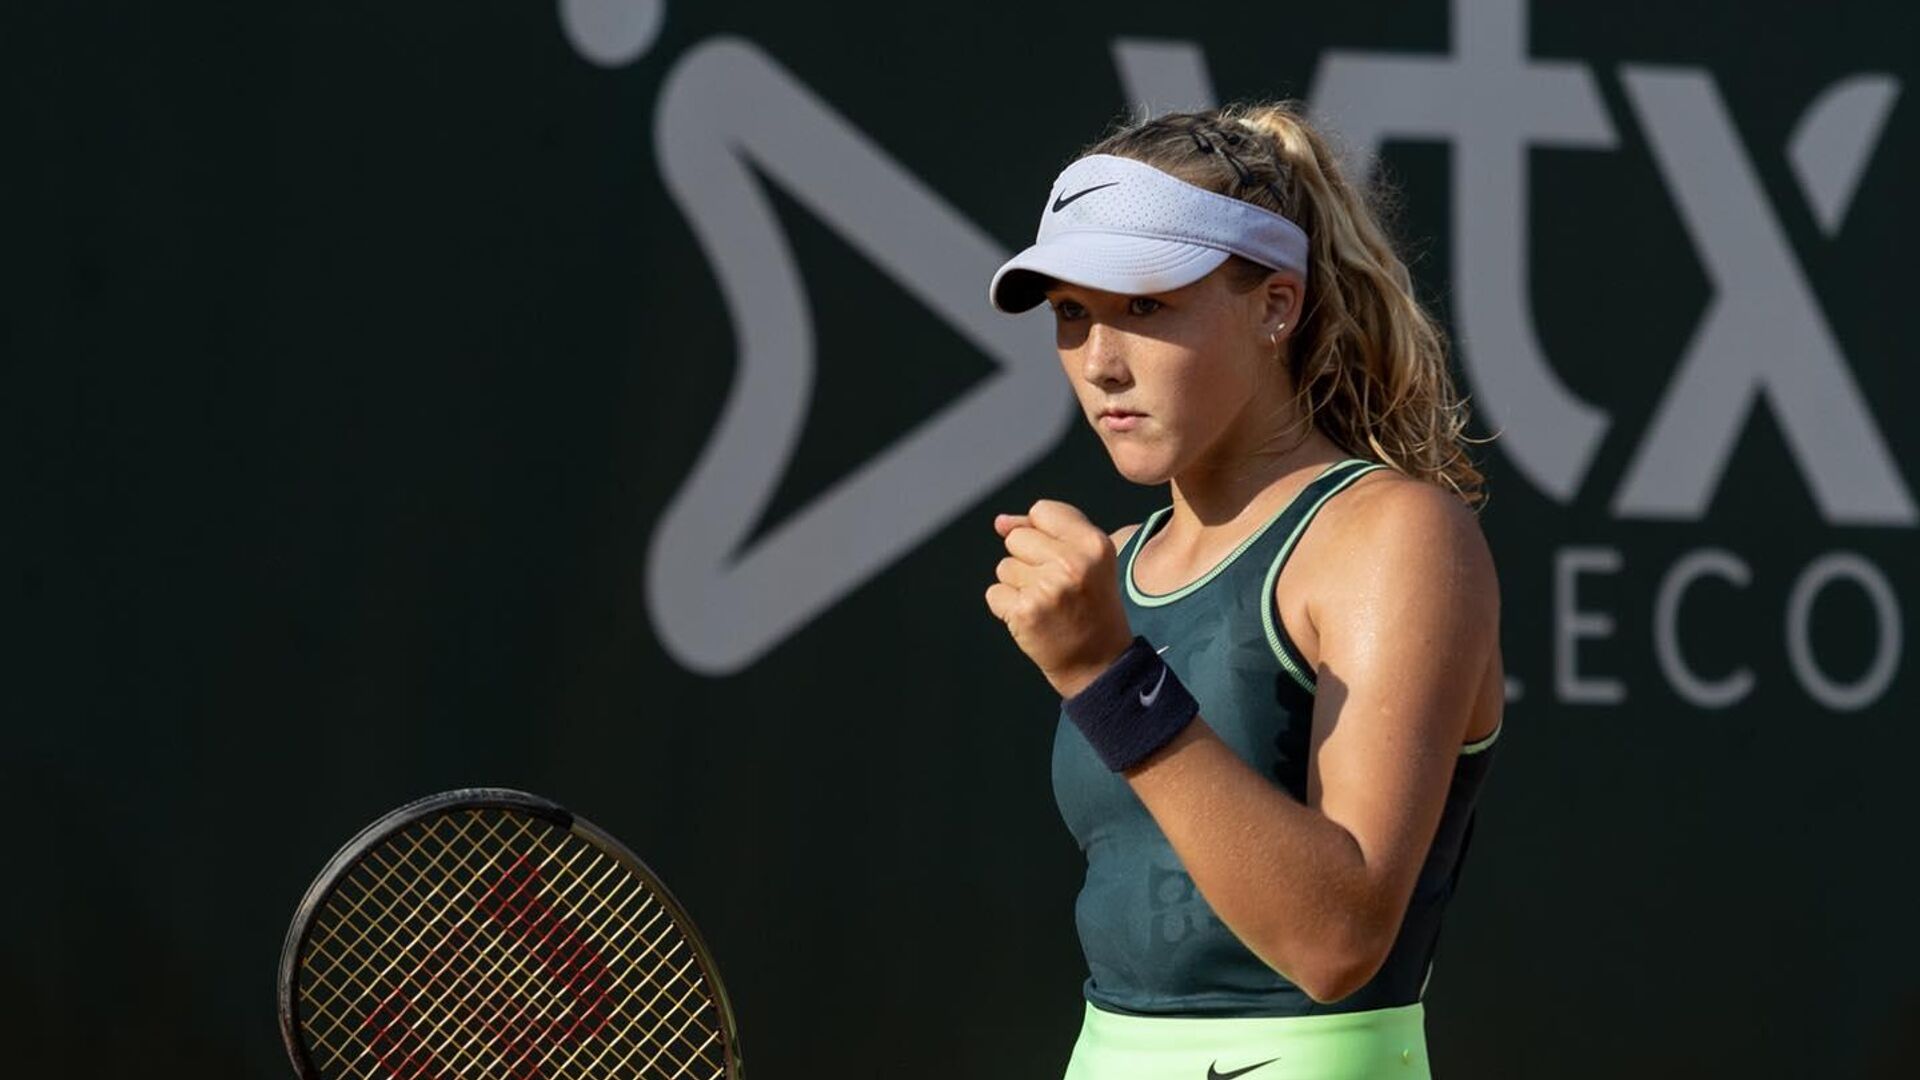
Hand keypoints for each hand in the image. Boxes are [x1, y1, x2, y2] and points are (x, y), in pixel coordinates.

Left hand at [985, 499, 1136, 698]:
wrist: (1099, 664)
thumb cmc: (1090, 609)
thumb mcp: (1086, 562)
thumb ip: (1045, 532)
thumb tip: (1000, 522)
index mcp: (1094, 544)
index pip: (1042, 511)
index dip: (1041, 533)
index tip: (1057, 558)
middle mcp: (1072, 562)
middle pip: (1017, 538)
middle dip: (1028, 561)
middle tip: (1055, 588)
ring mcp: (1048, 588)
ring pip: (1004, 567)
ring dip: (1018, 586)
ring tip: (1047, 605)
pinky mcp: (1026, 612)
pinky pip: (995, 594)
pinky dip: (1007, 608)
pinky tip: (1033, 620)